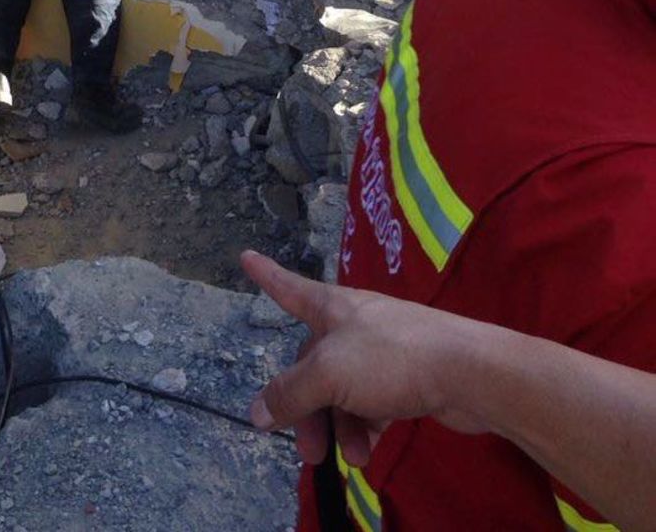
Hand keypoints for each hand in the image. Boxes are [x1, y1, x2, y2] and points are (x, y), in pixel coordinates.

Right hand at [241, 251, 490, 467]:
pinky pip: (373, 402)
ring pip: (343, 389)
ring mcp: (382, 349)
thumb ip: (291, 394)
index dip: (267, 276)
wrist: (466, 372)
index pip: (289, 289)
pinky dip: (366, 426)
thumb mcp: (329, 375)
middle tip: (308, 451)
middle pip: (314, 363)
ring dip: (340, 426)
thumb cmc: (391, 357)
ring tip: (352, 458)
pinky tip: (370, 451)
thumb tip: (257, 412)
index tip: (246, 257)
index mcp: (332, 307)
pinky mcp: (408, 376)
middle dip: (307, 408)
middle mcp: (354, 323)